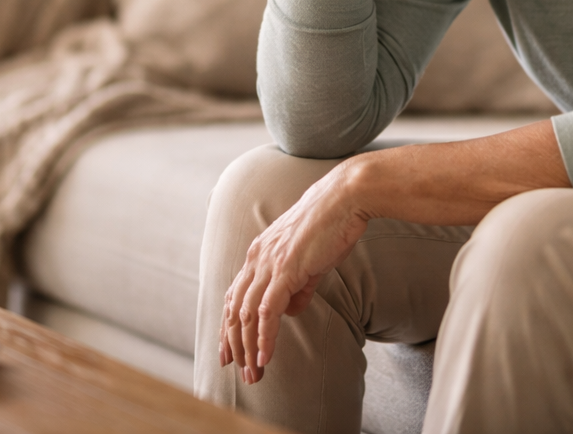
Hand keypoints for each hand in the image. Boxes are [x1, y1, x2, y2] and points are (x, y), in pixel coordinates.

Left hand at [219, 161, 369, 383]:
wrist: (344, 199)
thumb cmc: (331, 226)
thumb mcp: (310, 261)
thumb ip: (298, 286)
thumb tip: (293, 311)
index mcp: (259, 254)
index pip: (234, 296)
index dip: (228, 326)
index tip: (228, 352)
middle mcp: (257, 259)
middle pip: (234, 310)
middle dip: (234, 345)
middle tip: (240, 373)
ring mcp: (269, 264)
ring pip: (246, 315)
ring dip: (247, 348)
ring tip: (254, 374)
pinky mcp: (285, 269)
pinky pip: (267, 312)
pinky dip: (264, 338)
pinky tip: (265, 357)